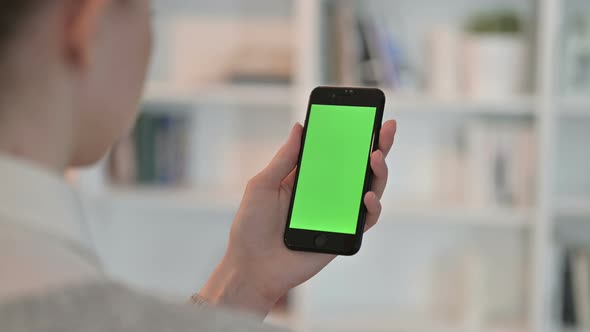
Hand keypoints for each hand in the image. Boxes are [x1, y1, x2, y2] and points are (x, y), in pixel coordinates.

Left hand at [199, 120, 396, 316]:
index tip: (365, 114)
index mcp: (308, 177)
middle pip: (359, 167)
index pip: (336, 151)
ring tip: (376, 156)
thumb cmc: (251, 226)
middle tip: (387, 128)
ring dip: (379, 172)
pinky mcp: (344, 235)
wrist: (252, 267)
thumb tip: (300, 126)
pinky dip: (372, 206)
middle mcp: (327, 193)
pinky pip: (367, 219)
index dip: (352, 134)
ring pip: (370, 189)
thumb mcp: (262, 185)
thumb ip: (284, 158)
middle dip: (378, 145)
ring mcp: (338, 213)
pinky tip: (367, 195)